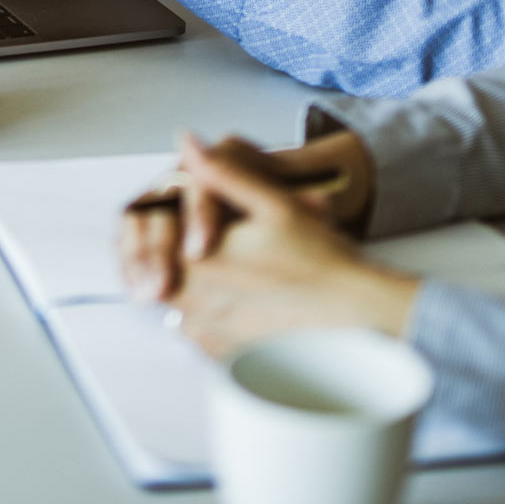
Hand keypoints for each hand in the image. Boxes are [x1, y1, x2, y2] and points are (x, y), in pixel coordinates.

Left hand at [141, 133, 418, 355]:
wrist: (356, 315)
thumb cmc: (321, 262)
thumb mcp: (273, 204)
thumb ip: (221, 173)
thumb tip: (187, 144)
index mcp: (197, 264)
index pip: (148, 237)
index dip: (154, 221)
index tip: (171, 213)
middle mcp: (193, 305)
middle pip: (152, 273)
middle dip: (164, 252)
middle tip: (192, 241)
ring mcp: (207, 337)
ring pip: (172, 305)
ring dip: (182, 285)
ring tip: (215, 269)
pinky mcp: (224, 358)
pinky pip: (196, 335)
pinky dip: (203, 317)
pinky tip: (231, 300)